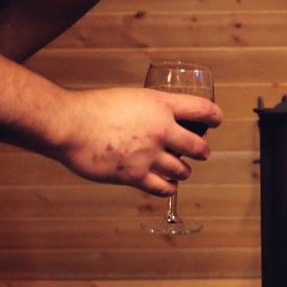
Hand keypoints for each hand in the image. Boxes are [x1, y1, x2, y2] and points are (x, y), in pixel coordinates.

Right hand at [49, 87, 222, 195]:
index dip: (215, 116)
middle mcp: (161, 130)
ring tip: (181, 171)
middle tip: (201, 152)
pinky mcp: (135, 175)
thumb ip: (148, 110)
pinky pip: (163, 188)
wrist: (68, 125)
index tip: (217, 120)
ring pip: (183, 169)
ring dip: (184, 171)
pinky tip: (169, 185)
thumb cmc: (91, 109)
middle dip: (202, 150)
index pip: (202, 109)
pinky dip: (169, 188)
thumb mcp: (129, 98)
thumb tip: (157, 120)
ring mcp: (149, 155)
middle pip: (199, 146)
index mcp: (160, 105)